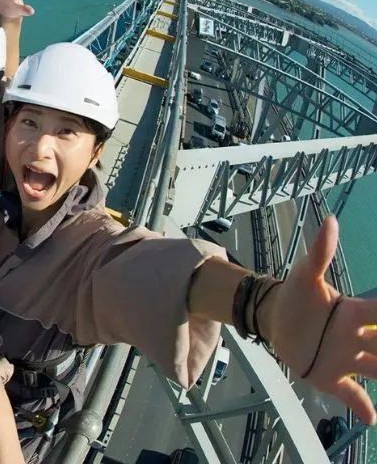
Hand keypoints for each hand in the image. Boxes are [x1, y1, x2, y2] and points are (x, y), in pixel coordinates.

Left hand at [268, 216, 376, 423]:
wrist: (274, 317)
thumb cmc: (296, 294)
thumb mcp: (304, 274)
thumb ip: (319, 252)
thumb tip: (331, 221)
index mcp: (354, 313)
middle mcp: (357, 338)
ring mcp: (346, 358)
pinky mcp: (330, 376)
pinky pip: (352, 394)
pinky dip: (362, 407)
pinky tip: (373, 418)